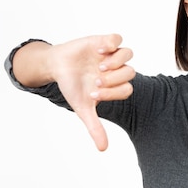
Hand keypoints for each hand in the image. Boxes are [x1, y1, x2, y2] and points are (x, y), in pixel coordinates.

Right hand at [48, 34, 134, 150]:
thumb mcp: (83, 108)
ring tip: (99, 66)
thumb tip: (104, 149)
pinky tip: (97, 50)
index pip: (127, 89)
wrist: (57, 66)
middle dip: (114, 78)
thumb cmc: (72, 86)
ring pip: (128, 54)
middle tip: (95, 80)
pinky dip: (111, 44)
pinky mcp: (104, 41)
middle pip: (130, 72)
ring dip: (116, 61)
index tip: (94, 94)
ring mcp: (111, 54)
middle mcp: (116, 69)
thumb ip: (95, 127)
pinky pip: (118, 38)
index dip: (113, 93)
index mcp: (114, 85)